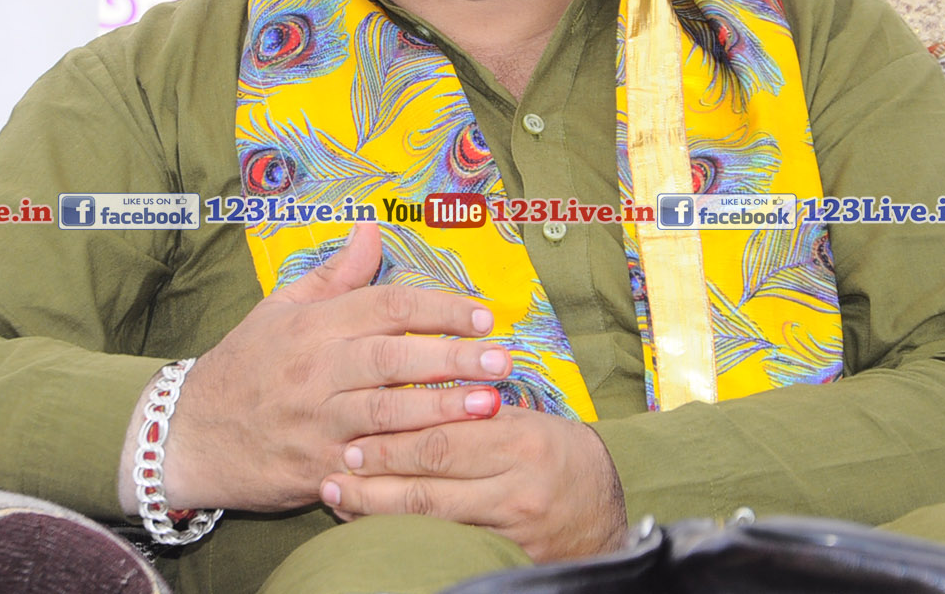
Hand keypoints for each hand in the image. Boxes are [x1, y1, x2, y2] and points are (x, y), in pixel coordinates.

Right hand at [119, 224, 510, 514]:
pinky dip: (409, 461)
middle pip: (394, 359)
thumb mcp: (280, 310)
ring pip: (389, 414)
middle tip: (503, 358)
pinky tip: (448, 458)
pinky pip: (371, 465)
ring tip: (491, 404)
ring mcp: (317, 423)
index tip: (482, 314)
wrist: (188, 436)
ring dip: (444, 409)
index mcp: (313, 326)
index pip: (386, 306)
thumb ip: (335, 275)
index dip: (439, 308)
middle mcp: (316, 371)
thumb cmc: (243, 367)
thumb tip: (374, 229)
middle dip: (453, 357)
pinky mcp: (317, 468)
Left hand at [320, 406, 629, 562]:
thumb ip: (473, 410)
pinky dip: (404, 535)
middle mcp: (517, 484)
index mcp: (520, 439)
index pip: (444, 435)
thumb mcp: (524, 421)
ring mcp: (513, 527)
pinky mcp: (510, 556)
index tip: (352, 435)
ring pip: (432, 517)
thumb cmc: (555, 454)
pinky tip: (372, 530)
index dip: (393, 439)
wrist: (608, 511)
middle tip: (337, 466)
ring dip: (378, 507)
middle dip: (376, 472)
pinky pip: (445, 545)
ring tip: (338, 497)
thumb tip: (406, 388)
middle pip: (432, 477)